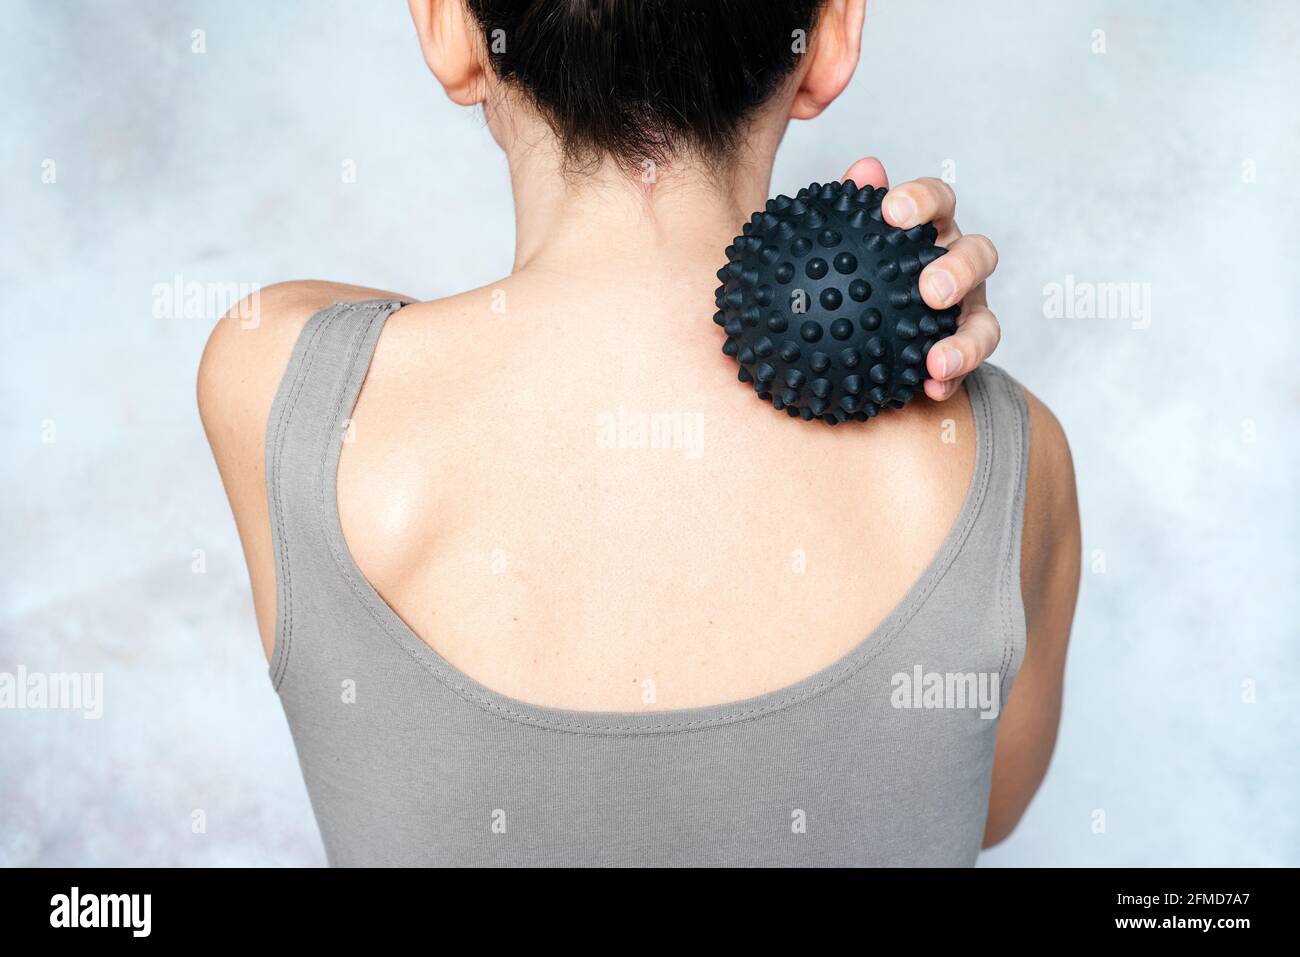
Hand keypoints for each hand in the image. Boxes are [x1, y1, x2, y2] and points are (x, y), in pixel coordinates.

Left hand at [841, 157, 999, 400]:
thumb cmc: (847, 275)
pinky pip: (966, 367)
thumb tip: (864, 168)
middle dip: (959, 270)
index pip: (936, 202)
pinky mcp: (962, 351)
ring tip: (938, 359)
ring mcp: (966, 310)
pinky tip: (932, 389)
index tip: (890, 212)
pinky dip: (953, 378)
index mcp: (927, 230)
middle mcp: (955, 265)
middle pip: (977, 255)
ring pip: (985, 320)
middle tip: (929, 291)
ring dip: (967, 340)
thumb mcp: (840, 244)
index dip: (921, 201)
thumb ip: (850, 210)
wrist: (842, 331)